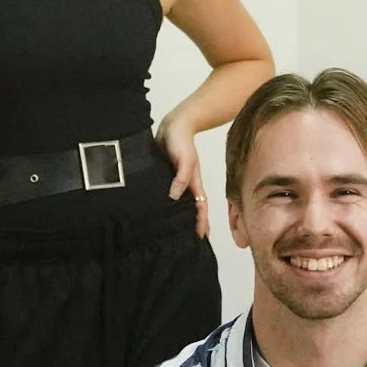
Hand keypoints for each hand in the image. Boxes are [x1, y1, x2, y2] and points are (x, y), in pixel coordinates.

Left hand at [155, 111, 208, 238]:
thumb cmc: (180, 139)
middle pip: (193, 208)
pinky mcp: (168, 176)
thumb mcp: (184, 158)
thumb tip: (175, 196)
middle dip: (195, 224)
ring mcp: (178, 180)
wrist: (173, 124)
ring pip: (182, 203)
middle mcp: (187, 184)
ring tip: (179, 232)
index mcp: (194, 182)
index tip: (201, 237)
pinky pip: (171, 194)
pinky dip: (171, 204)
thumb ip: (181, 176)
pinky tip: (164, 210)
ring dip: (183, 216)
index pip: (200, 206)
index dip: (202, 222)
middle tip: (192, 242)